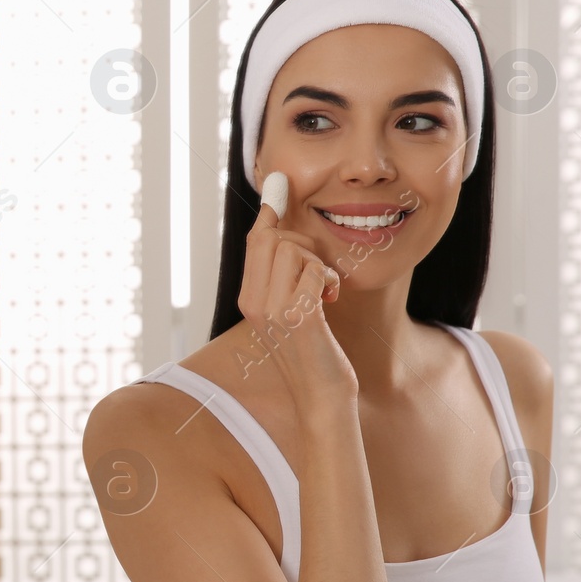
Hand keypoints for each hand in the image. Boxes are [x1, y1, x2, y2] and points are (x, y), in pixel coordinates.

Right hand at [239, 176, 356, 404]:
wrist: (321, 396)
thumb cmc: (313, 352)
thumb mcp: (291, 311)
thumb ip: (285, 277)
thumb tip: (284, 235)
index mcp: (249, 298)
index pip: (256, 241)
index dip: (271, 213)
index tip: (278, 185)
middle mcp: (254, 302)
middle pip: (274, 239)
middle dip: (305, 246)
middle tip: (318, 275)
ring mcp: (273, 310)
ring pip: (294, 251)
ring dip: (318, 264)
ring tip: (324, 291)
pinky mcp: (298, 318)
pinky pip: (312, 273)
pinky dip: (327, 281)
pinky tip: (331, 301)